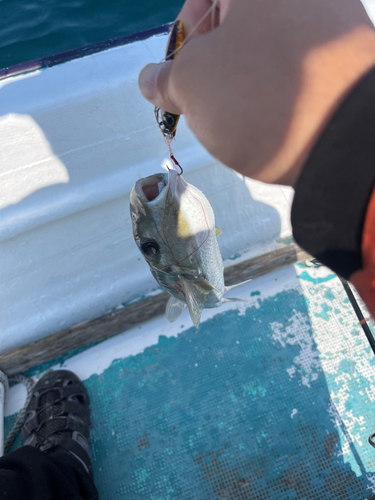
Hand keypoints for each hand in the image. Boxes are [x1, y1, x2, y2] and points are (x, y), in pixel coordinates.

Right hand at [139, 0, 374, 185]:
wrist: (345, 139)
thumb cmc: (263, 97)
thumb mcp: (193, 84)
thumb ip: (165, 78)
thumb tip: (151, 80)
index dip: (184, 30)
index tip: (179, 68)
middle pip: (241, 20)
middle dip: (215, 59)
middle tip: (206, 96)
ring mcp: (333, 22)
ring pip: (270, 46)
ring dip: (246, 77)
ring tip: (241, 115)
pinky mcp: (349, 59)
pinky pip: (300, 67)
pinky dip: (279, 88)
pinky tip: (274, 118)